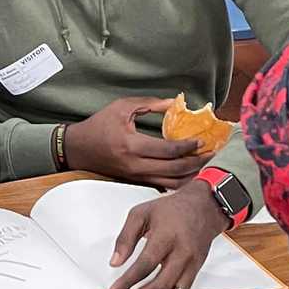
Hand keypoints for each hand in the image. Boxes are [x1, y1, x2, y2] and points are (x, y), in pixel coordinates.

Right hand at [64, 98, 211, 188]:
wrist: (77, 148)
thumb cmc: (98, 126)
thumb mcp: (121, 107)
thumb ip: (149, 105)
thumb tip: (174, 103)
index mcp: (131, 145)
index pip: (168, 150)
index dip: (188, 146)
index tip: (201, 140)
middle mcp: (134, 165)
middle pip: (174, 170)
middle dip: (196, 163)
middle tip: (211, 154)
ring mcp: (135, 177)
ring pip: (170, 183)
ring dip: (190, 176)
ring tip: (204, 166)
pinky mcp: (135, 181)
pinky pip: (162, 185)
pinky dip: (178, 182)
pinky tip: (188, 174)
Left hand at [107, 180, 228, 288]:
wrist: (204, 208)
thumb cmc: (171, 210)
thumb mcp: (141, 213)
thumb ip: (125, 237)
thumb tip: (115, 262)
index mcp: (167, 236)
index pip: (146, 265)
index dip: (127, 282)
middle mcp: (182, 254)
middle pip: (160, 286)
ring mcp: (191, 266)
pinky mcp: (195, 274)